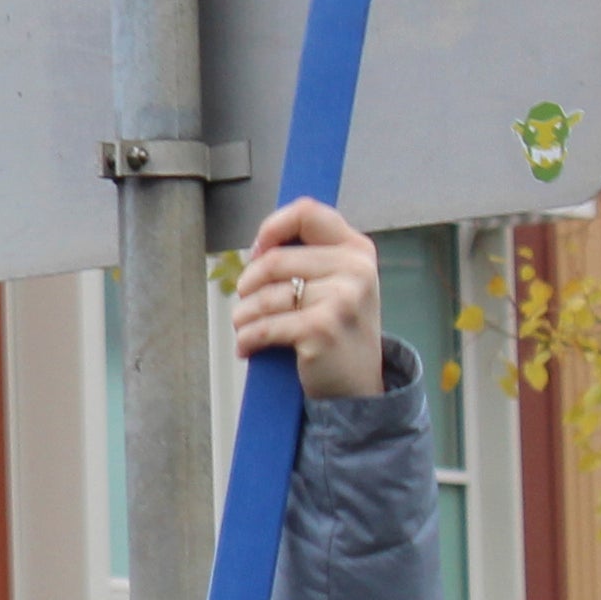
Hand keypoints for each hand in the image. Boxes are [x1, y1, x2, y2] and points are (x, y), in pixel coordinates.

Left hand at [229, 199, 386, 402]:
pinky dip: (247, 339)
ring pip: (264, 295)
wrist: (357, 387)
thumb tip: (260, 246)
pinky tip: (247, 348)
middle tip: (246, 304)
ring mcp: (343, 299)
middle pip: (274, 260)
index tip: (258, 251)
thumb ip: (309, 257)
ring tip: (245, 328)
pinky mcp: (323, 329)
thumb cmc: (336, 330)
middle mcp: (356, 270)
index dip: (272, 227)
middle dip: (248, 285)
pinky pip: (264, 326)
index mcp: (357, 249)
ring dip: (242, 316)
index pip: (307, 212)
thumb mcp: (337, 284)